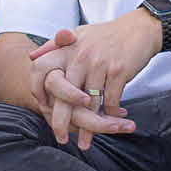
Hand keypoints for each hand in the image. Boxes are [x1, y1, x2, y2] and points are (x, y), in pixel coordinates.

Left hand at [25, 13, 162, 147]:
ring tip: (85, 142)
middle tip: (60, 137)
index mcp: (67, 47)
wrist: (139, 29)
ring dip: (90, 127)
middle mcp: (80, 55)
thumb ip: (54, 46)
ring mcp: (99, 63)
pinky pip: (110, 100)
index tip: (43, 107)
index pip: (41, 69)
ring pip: (90, 103)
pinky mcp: (118, 70)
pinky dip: (110, 114)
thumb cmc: (106, 35)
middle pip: (65, 94)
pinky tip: (110, 122)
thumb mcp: (78, 34)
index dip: (38, 89)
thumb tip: (31, 58)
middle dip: (62, 120)